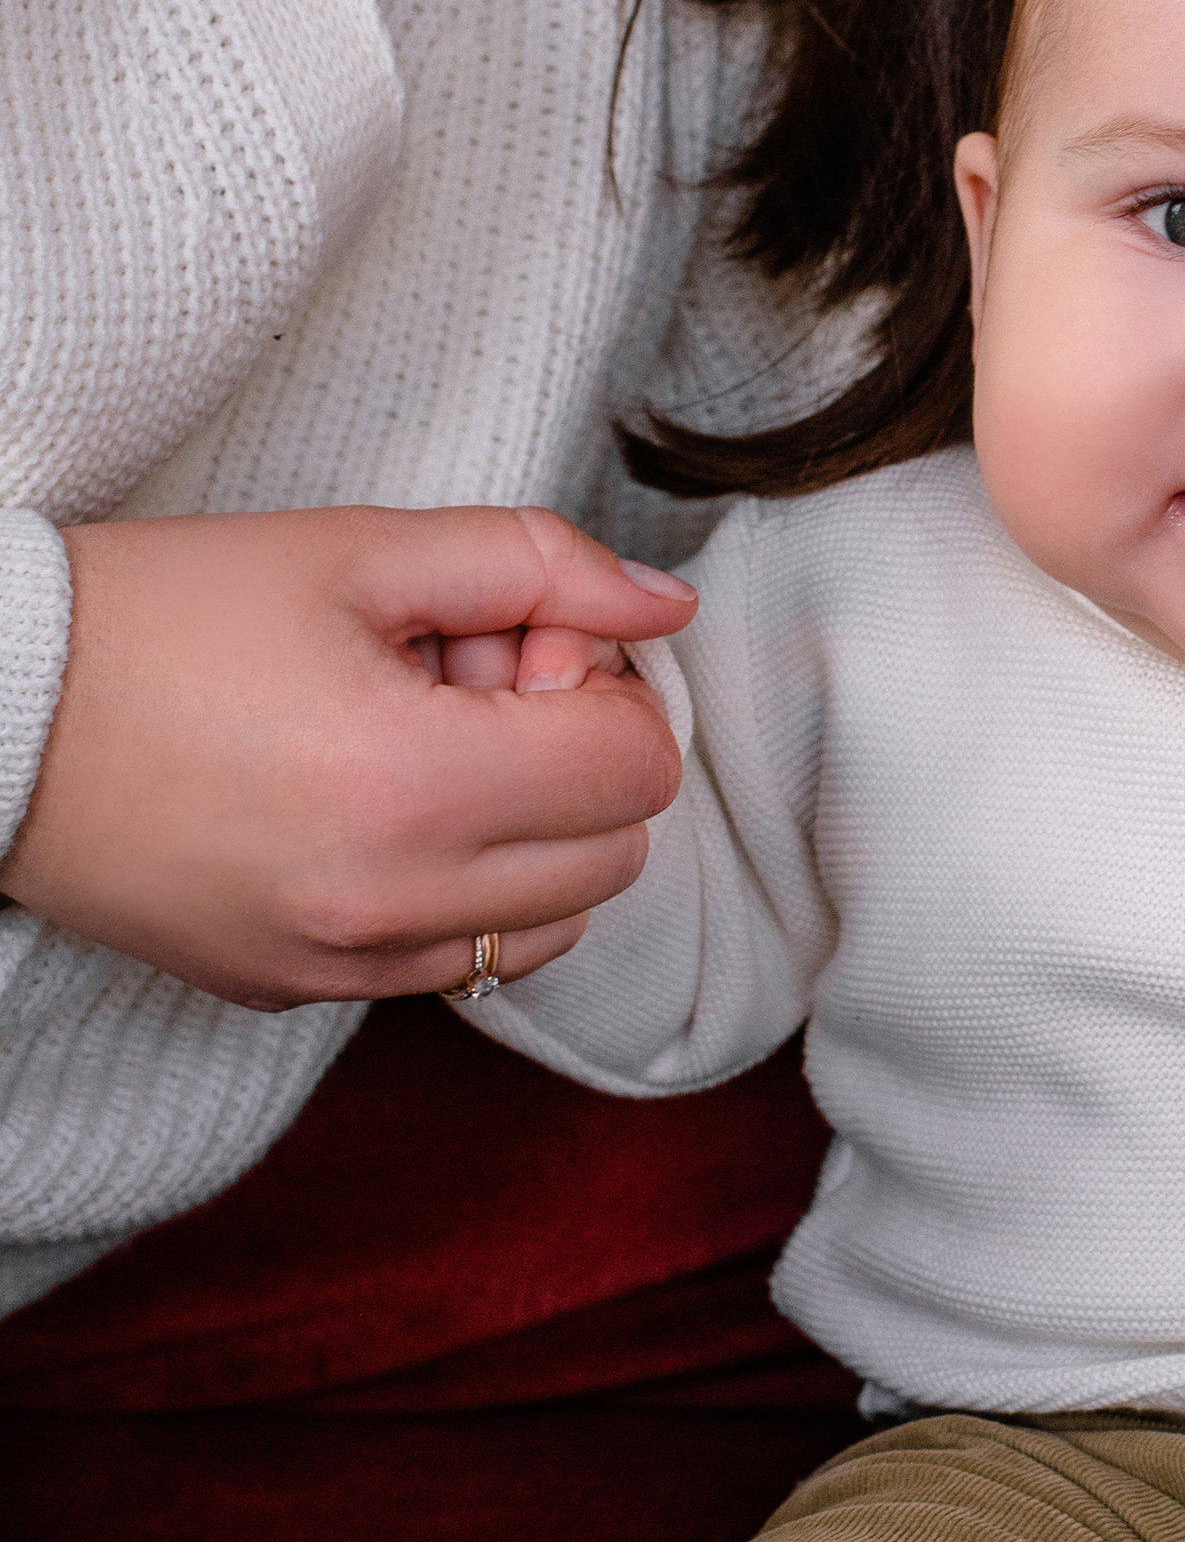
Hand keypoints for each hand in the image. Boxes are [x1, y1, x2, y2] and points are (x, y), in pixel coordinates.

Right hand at [0, 507, 694, 1009]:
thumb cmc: (161, 614)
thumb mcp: (358, 549)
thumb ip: (538, 565)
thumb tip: (665, 606)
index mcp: (413, 787)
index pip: (637, 767)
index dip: (600, 685)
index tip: (513, 644)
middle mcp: (386, 904)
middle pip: (616, 854)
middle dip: (576, 761)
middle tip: (469, 687)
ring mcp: (337, 967)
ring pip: (549, 927)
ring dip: (529, 836)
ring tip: (421, 751)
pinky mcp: (290, 991)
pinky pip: (449, 963)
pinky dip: (458, 892)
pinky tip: (373, 807)